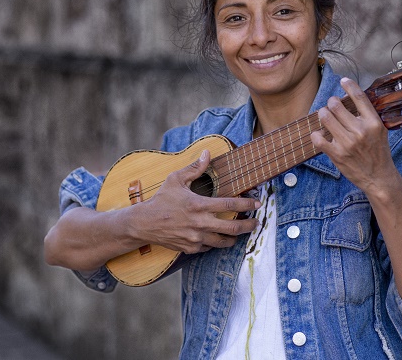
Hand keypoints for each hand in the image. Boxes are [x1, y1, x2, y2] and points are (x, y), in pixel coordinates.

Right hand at [134, 150, 260, 253]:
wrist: (144, 223)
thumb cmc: (161, 200)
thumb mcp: (176, 179)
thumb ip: (195, 168)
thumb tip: (207, 153)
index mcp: (199, 205)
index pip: (229, 206)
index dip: (247, 204)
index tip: (257, 203)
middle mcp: (200, 224)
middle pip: (232, 228)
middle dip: (248, 225)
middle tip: (256, 222)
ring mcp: (195, 238)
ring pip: (223, 242)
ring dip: (234, 237)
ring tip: (240, 232)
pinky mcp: (190, 248)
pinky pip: (209, 247)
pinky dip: (215, 242)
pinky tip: (217, 236)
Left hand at [310, 78, 400, 195]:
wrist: (378, 177)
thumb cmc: (378, 152)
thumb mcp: (379, 131)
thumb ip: (367, 116)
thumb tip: (352, 98)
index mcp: (373, 123)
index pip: (359, 97)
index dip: (349, 85)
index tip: (343, 81)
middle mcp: (360, 131)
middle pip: (336, 105)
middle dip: (331, 103)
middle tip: (331, 106)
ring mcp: (348, 143)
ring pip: (325, 117)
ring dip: (322, 114)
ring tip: (324, 116)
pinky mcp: (337, 154)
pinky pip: (318, 138)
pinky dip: (315, 135)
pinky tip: (319, 134)